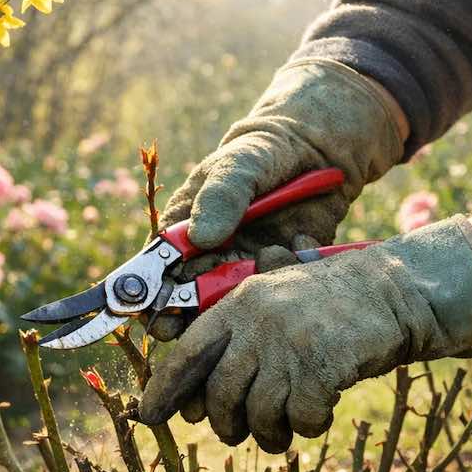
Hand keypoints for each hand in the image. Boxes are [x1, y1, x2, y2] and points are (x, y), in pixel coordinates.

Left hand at [139, 216, 471, 451]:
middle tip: (237, 432)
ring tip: (281, 433)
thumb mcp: (272, 303)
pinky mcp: (324, 366)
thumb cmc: (324, 305)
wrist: (391, 292)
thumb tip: (186, 405)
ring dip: (269, 434)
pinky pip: (302, 419)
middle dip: (225, 424)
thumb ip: (231, 340)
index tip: (149, 416)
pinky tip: (318, 415)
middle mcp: (257, 322)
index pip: (187, 354)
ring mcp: (290, 344)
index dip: (165, 389)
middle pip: (220, 395)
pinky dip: (308, 426)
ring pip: (259, 414)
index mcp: (238, 304)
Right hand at [150, 59, 405, 340]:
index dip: (151, 298)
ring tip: (263, 273)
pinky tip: (299, 247)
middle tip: (204, 320)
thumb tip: (202, 238)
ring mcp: (242, 271)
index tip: (161, 315)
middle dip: (192, 317)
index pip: (155, 271)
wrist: (319, 151)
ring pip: (229, 307)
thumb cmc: (265, 151)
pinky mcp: (276, 277)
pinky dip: (284, 283)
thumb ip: (222, 196)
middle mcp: (206, 258)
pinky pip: (273, 296)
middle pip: (186, 303)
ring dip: (240, 304)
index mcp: (182, 231)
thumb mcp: (240, 164)